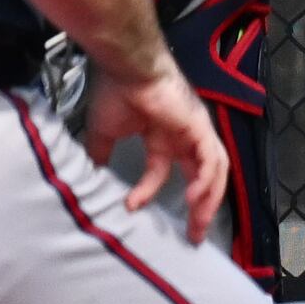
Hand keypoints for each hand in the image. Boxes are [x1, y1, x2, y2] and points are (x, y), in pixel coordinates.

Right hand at [84, 55, 228, 244]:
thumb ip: (100, 153)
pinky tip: (193, 198)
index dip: (147, 191)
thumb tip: (90, 174)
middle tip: (192, 236)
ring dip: (208, 200)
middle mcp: (182, 135)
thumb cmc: (117, 91)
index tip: (130, 206)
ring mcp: (195, 130)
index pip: (160, 171)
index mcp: (162, 135)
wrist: (127, 67)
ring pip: (214, 171)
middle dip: (199, 207)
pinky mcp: (200, 127)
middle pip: (201, 176)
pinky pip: (212, 159)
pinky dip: (207, 181)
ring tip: (197, 225)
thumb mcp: (104, 132)